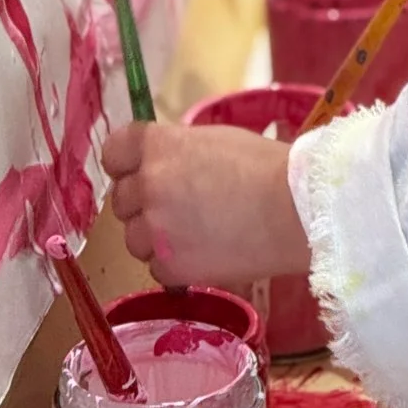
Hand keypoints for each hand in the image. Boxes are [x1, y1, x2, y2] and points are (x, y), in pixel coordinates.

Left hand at [103, 122, 310, 288]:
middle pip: (122, 198)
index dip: (125, 162)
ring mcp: (154, 230)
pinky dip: (174, 262)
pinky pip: (156, 265)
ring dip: (155, 236)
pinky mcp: (168, 267)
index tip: (138, 168)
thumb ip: (176, 150)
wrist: (293, 212)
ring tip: (195, 231)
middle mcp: (147, 186)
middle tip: (181, 203)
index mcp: (159, 146)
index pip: (114, 151)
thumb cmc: (264, 166)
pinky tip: (204, 251)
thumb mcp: (214, 140)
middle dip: (144, 201)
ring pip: (134, 237)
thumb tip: (159, 164)